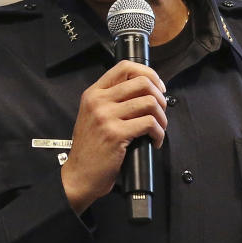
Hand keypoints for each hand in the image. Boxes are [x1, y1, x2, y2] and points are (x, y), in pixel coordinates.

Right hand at [61, 60, 166, 213]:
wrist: (79, 175)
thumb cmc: (90, 148)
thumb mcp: (93, 116)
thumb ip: (112, 101)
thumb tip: (144, 93)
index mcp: (94, 93)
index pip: (125, 67)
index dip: (148, 73)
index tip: (158, 87)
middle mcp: (98, 101)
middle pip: (142, 82)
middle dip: (160, 96)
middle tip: (160, 111)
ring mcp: (106, 117)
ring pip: (149, 102)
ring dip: (162, 117)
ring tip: (159, 129)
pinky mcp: (116, 134)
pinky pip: (149, 124)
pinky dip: (159, 133)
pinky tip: (155, 141)